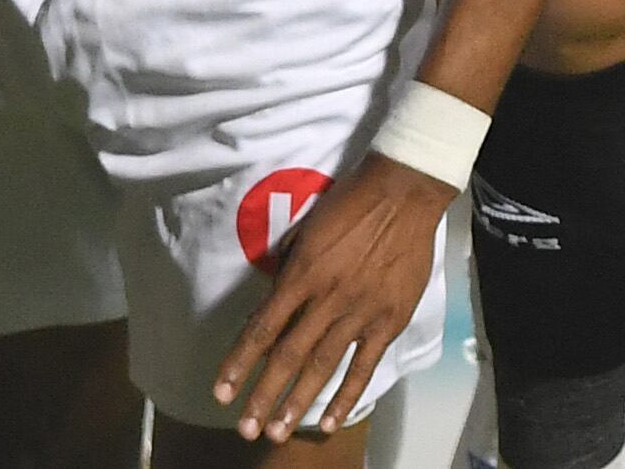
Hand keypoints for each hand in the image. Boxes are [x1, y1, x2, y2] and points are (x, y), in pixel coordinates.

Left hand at [212, 153, 449, 439]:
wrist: (403, 193)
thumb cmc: (349, 203)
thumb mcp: (305, 227)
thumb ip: (286, 267)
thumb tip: (268, 303)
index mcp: (301, 273)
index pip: (262, 328)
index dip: (239, 363)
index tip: (221, 393)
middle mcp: (326, 298)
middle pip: (288, 356)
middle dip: (263, 396)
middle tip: (246, 429)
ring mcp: (359, 312)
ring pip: (323, 366)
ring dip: (298, 402)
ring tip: (278, 431)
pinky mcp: (388, 320)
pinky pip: (364, 366)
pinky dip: (346, 396)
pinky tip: (329, 421)